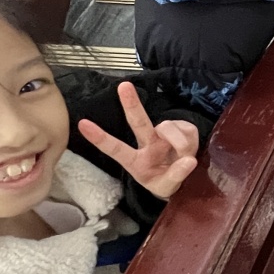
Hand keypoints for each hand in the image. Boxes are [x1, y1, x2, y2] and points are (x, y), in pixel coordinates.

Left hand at [77, 81, 199, 198]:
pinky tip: (190, 150)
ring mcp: (165, 134)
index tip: (82, 124)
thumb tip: (188, 161)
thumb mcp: (166, 188)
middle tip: (123, 86)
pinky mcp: (183, 128)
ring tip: (185, 158)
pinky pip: (188, 130)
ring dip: (180, 143)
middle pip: (138, 122)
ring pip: (169, 129)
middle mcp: (147, 142)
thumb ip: (175, 176)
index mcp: (135, 161)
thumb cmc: (165, 182)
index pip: (115, 149)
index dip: (100, 138)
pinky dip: (191, 141)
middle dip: (131, 104)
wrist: (182, 179)